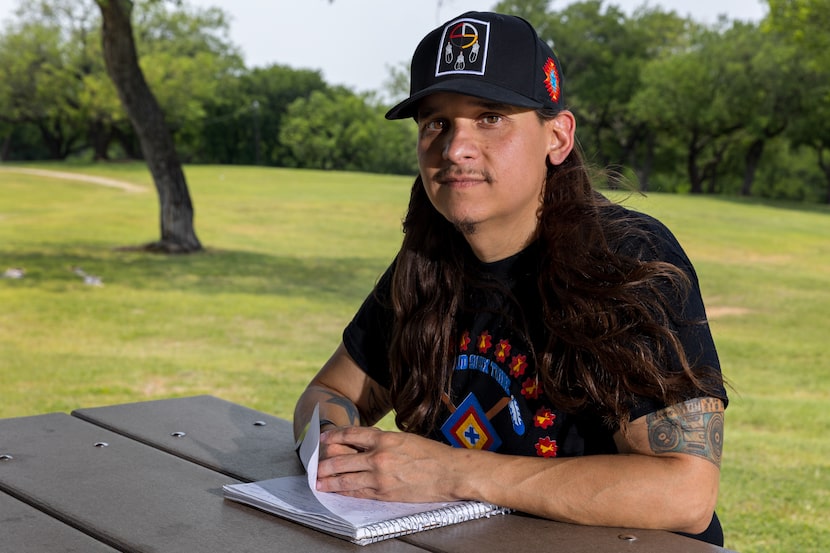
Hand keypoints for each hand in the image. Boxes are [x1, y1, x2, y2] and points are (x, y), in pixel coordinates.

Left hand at [316, 426, 461, 502]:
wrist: (450, 473)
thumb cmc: (432, 454)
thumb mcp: (406, 438)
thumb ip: (384, 441)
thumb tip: (365, 443)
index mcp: (385, 438)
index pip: (351, 435)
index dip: (335, 437)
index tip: (324, 440)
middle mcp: (379, 457)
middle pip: (343, 460)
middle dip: (326, 464)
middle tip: (315, 466)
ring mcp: (380, 477)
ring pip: (347, 479)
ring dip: (330, 481)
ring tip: (319, 482)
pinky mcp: (385, 493)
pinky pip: (359, 493)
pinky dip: (346, 492)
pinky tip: (338, 492)